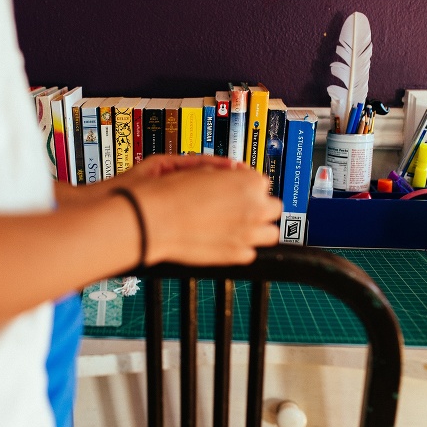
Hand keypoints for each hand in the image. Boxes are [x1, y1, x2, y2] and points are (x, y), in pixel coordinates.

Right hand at [125, 166, 281, 265]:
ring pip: (271, 233)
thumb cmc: (170, 194)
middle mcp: (254, 207)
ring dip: (258, 229)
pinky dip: (240, 248)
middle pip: (273, 207)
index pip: (262, 183)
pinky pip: (250, 252)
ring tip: (238, 228)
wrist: (152, 219)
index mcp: (248, 182)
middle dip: (258, 207)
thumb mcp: (201, 170)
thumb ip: (224, 174)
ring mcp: (249, 233)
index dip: (247, 187)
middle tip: (240, 209)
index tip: (239, 191)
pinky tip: (224, 241)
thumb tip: (230, 175)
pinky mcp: (238, 255)